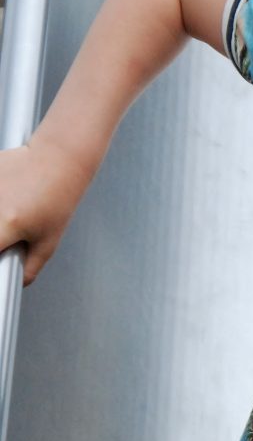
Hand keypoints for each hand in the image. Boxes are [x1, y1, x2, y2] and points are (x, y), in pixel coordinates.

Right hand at [0, 140, 89, 284]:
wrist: (59, 158)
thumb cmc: (59, 196)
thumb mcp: (49, 239)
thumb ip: (30, 267)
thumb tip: (17, 283)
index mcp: (7, 224)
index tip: (4, 254)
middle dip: (0, 236)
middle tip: (9, 234)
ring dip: (0, 223)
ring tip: (14, 214)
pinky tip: (7, 198)